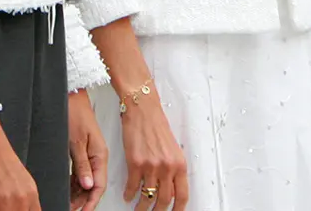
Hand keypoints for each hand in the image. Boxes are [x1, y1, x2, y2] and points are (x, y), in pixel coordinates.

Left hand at [69, 89, 107, 210]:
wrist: (71, 94)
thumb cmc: (74, 112)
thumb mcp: (76, 141)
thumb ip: (82, 165)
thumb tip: (88, 186)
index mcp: (100, 155)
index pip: (99, 185)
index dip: (91, 202)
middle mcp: (97, 156)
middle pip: (94, 186)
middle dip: (83, 201)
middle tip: (71, 210)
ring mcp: (90, 153)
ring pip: (86, 181)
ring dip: (78, 194)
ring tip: (68, 203)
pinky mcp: (82, 150)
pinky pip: (80, 172)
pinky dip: (74, 183)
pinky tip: (67, 189)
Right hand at [119, 83, 186, 210]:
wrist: (142, 109)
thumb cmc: (156, 124)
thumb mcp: (172, 148)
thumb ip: (173, 167)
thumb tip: (169, 187)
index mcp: (179, 163)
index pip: (182, 195)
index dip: (178, 209)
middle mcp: (167, 167)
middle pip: (164, 200)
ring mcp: (151, 166)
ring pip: (147, 197)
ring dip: (142, 207)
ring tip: (139, 209)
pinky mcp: (135, 163)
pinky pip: (132, 187)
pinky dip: (129, 194)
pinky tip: (128, 196)